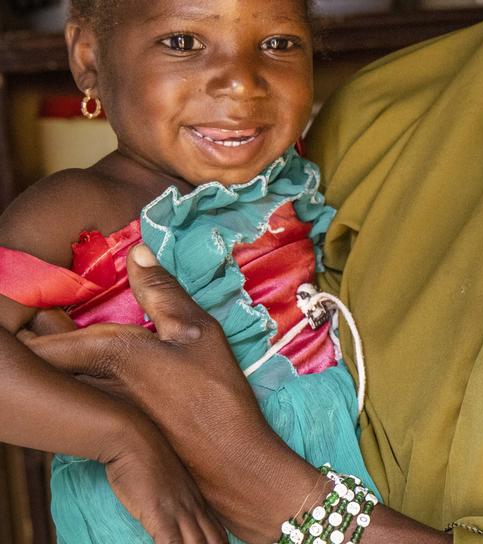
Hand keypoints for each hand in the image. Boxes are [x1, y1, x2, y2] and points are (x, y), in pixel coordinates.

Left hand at [26, 244, 321, 539]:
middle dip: (37, 334)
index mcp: (110, 354)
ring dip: (52, 356)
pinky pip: (76, 395)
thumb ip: (163, 291)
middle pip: (45, 357)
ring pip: (58, 377)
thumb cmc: (215, 393)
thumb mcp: (198, 330)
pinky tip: (85, 369)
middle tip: (36, 312)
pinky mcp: (110, 428)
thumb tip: (136, 250)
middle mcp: (92, 384)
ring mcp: (97, 410)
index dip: (33, 316)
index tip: (24, 300)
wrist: (227, 463)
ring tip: (52, 332)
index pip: (48, 335)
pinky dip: (71, 377)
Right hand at [102, 418, 226, 543]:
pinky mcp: (161, 515)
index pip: (218, 533)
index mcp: (197, 499)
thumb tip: (171, 512)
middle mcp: (193, 506)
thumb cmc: (144, 457)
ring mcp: (179, 511)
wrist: (133, 438)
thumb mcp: (168, 480)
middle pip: (214, 541)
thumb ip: (176, 497)